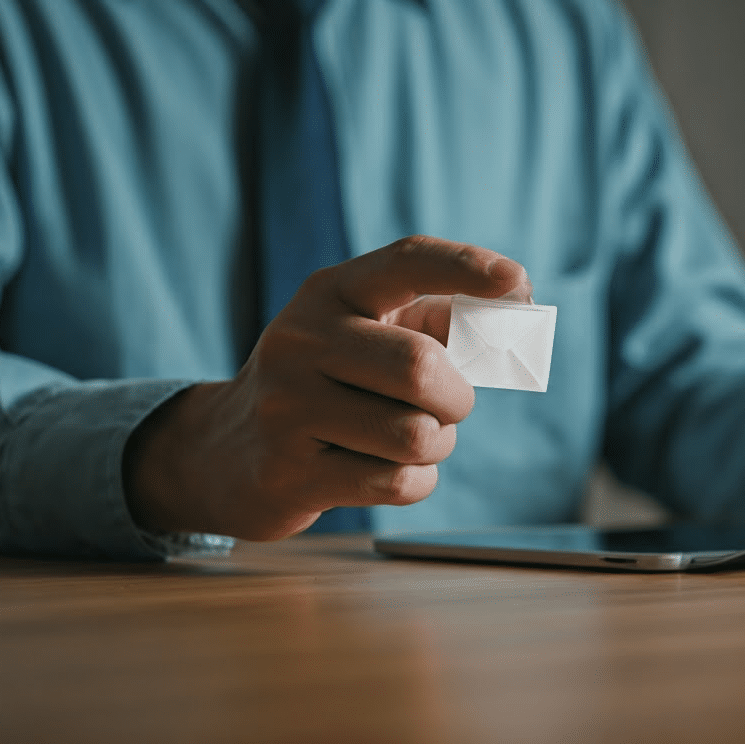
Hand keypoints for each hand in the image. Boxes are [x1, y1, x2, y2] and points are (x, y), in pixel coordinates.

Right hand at [125, 236, 530, 539]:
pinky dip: (414, 481)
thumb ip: (442, 322)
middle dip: (457, 398)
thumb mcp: (370, 337)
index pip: (406, 262)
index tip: (516, 281)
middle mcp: (300, 339)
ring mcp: (286, 407)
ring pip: (416, 434)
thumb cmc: (330, 386)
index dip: (466, 267)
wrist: (227, 452)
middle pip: (422, 367)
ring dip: (436, 445)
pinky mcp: (287, 472)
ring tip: (407, 441)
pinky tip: (378, 471)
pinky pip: (396, 482)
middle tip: (446, 408)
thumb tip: (517, 309)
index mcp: (330, 293)